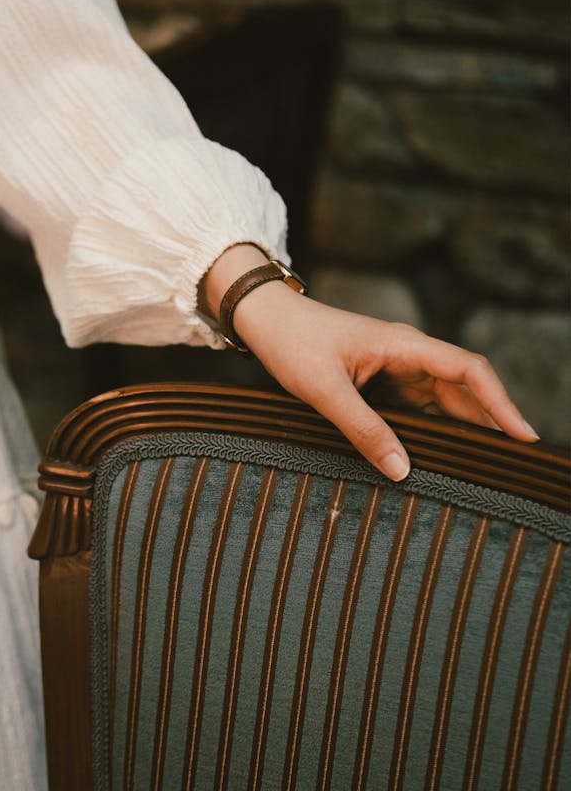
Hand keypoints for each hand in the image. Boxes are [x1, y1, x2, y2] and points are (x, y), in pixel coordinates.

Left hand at [203, 246, 538, 480]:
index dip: (502, 404)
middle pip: (465, 391)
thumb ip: (362, 429)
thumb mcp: (324, 390)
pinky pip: (419, 409)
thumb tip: (401, 469)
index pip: (470, 371)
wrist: (265, 321)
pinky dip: (434, 430)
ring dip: (464, 429)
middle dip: (491, 424)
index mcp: (404, 345)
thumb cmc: (293, 343)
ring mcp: (397, 370)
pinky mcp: (382, 384)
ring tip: (485, 466)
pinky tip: (441, 456)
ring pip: (444, 402)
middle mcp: (408, 355)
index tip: (524, 436)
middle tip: (510, 465)